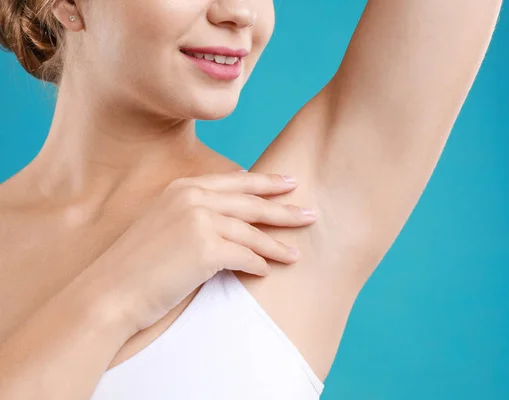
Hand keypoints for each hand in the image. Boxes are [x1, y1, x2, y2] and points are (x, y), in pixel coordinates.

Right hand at [80, 171, 317, 333]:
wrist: (111, 292)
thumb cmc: (137, 265)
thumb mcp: (164, 225)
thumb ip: (195, 214)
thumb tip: (234, 221)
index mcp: (183, 188)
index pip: (236, 181)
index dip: (266, 182)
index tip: (290, 183)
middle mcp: (192, 197)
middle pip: (251, 202)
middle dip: (284, 209)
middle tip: (311, 214)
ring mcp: (199, 220)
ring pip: (252, 232)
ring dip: (277, 245)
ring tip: (297, 254)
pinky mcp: (205, 247)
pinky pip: (245, 257)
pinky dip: (259, 265)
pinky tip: (267, 272)